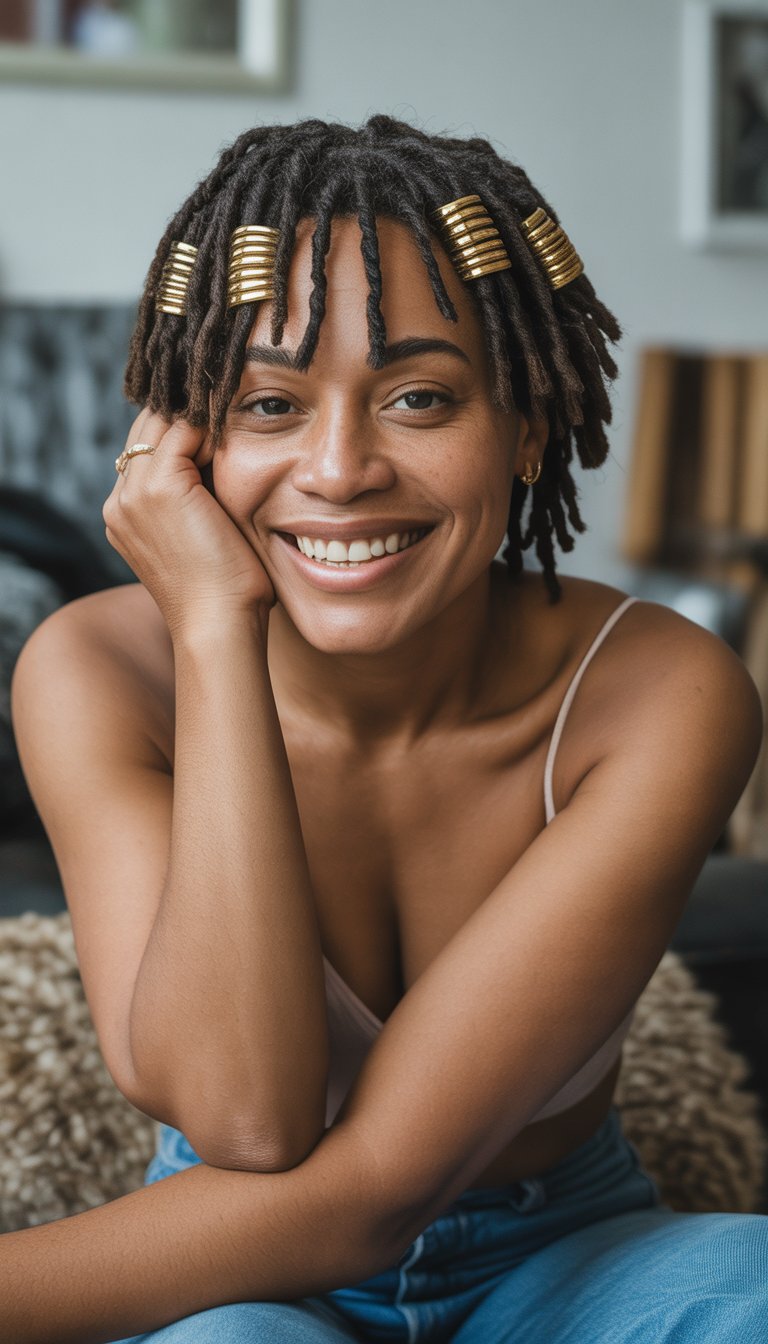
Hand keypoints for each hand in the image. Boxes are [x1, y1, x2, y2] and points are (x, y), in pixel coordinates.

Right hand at [104, 409, 275, 634]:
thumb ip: (200, 500)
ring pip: (163, 422)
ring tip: (234, 400)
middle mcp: (119, 501)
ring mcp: (135, 493)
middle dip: (186, 410)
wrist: (218, 625)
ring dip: (199, 410)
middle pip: (147, 429)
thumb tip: (225, 461)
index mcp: (123, 515)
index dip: (180, 428)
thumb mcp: (203, 539)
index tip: (217, 413)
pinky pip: (184, 429)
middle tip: (227, 394)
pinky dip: (211, 421)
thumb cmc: (224, 595)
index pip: (145, 450)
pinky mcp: (162, 487)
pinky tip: (237, 424)